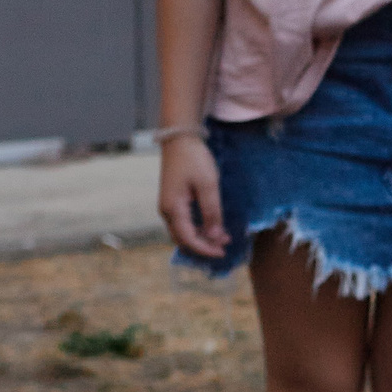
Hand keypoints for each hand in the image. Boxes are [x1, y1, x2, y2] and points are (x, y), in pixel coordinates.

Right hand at [158, 133, 227, 258]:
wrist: (179, 139)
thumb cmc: (194, 160)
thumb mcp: (208, 185)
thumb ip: (211, 211)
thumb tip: (215, 237)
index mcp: (173, 209)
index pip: (188, 239)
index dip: (205, 249)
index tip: (222, 252)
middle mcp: (167, 212)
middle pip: (183, 239)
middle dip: (203, 246)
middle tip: (224, 247)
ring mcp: (169, 206)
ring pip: (183, 232)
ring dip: (201, 238)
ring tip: (222, 237)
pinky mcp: (173, 200)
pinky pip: (184, 222)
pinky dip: (198, 228)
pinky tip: (212, 225)